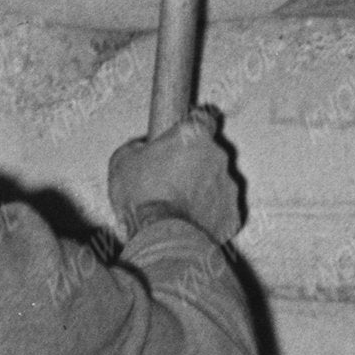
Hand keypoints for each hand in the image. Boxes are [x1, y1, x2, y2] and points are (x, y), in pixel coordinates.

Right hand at [107, 115, 245, 246]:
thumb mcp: (121, 161)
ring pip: (217, 182)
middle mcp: (218, 156)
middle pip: (211, 154)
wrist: (160, 237)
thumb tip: (142, 150)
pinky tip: (190, 222)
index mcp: (193, 136)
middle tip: (172, 180)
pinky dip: (210, 215)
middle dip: (195, 164)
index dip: (193, 126)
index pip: (204, 118)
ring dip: (202, 190)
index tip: (185, 136)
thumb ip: (138, 147)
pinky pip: (222, 210)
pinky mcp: (233, 214)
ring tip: (178, 206)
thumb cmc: (141, 197)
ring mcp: (229, 186)